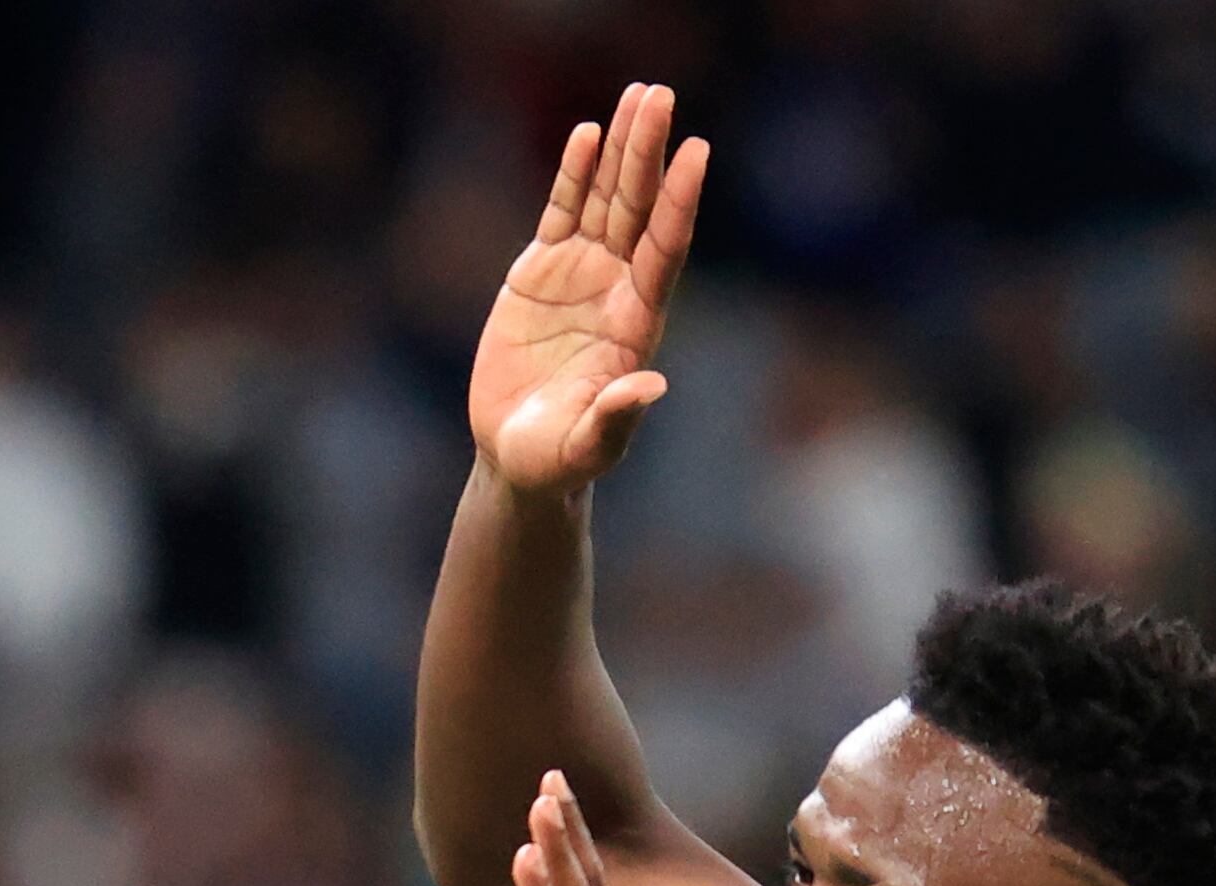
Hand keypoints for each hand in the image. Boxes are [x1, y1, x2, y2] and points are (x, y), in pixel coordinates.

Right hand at [470, 82, 708, 495]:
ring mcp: (582, 275)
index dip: (678, 202)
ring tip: (637, 97)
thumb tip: (653, 386)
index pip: (665, 250)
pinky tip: (587, 135)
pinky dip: (574, 175)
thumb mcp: (586, 448)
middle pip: (639, 209)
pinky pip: (563, 213)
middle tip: (659, 96)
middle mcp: (617, 288)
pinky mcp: (542, 272)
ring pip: (607, 200)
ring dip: (622, 149)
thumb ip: (616, 418)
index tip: (697, 151)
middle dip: (648, 153)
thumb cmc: (558, 460)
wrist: (518, 455)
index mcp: (636, 323)